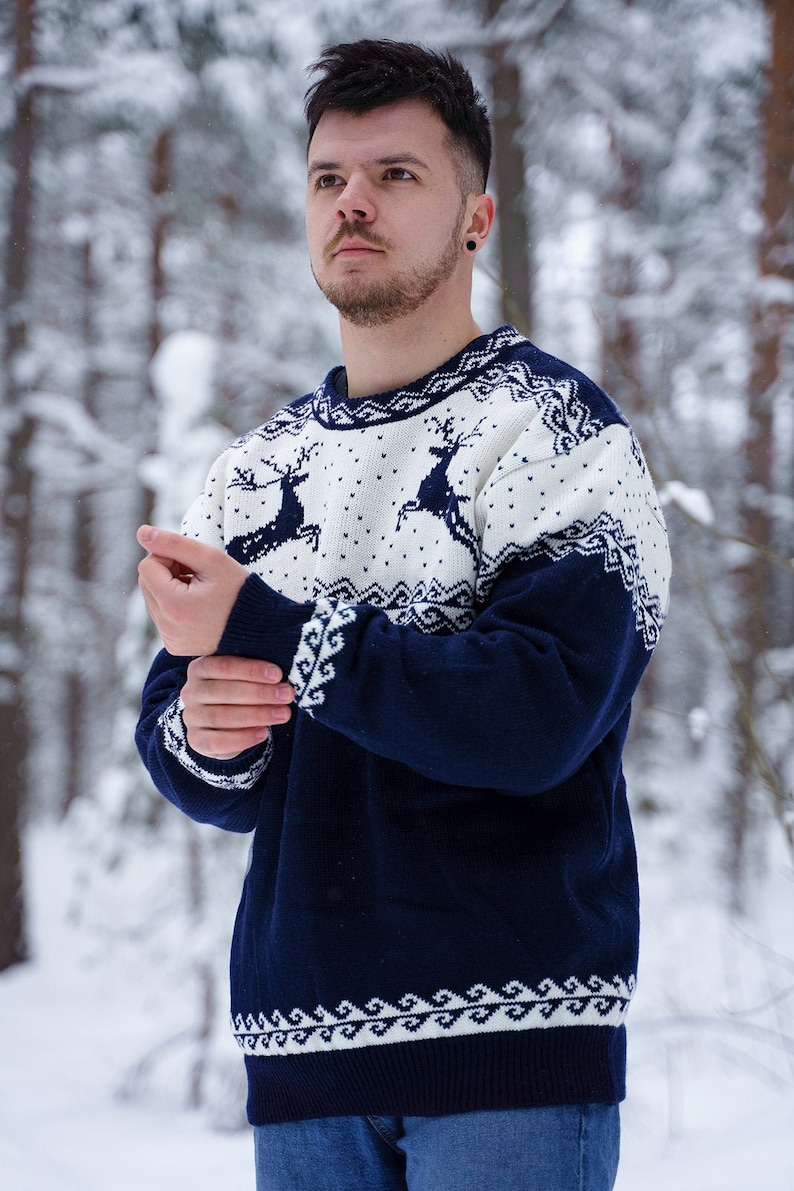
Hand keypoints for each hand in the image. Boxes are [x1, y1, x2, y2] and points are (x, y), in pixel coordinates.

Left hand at [137, 524, 247, 655]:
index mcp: (174, 606)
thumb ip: (174, 543)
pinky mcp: (174, 645)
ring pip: (152, 598)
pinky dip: (175, 606)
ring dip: (171, 588)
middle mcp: (167, 628)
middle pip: (146, 582)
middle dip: (168, 573)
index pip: (147, 565)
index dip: (170, 557)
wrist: (262, 627)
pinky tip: (200, 608)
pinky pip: (161, 615)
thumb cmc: (239, 590)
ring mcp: (170, 640)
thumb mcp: (212, 559)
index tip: (194, 565)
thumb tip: (141, 533)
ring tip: (201, 593)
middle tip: (198, 577)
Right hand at [181, 655, 294, 758]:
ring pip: (221, 716)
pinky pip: (218, 742)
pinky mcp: (196, 740)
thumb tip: (281, 675)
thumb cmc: (240, 692)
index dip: (251, 670)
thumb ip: (255, 673)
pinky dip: (243, 738)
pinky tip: (264, 733)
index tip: (277, 674)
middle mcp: (191, 691)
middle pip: (223, 692)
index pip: (223, 666)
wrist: (225, 725)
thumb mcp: (243, 677)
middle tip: (286, 695)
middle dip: (259, 693)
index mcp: (200, 668)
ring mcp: (192, 717)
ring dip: (256, 715)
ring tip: (283, 714)